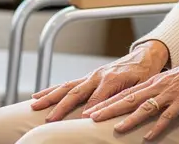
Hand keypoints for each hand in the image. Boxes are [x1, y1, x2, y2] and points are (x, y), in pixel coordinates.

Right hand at [30, 40, 169, 121]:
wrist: (143, 57)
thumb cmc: (144, 74)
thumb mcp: (141, 86)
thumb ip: (126, 97)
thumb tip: (110, 111)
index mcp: (111, 79)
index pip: (97, 99)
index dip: (89, 111)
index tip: (81, 122)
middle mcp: (97, 76)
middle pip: (76, 93)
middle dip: (61, 106)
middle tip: (49, 120)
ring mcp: (90, 76)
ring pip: (66, 87)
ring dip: (50, 96)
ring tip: (34, 105)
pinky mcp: (87, 77)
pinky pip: (67, 84)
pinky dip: (52, 90)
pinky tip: (38, 95)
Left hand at [82, 43, 178, 139]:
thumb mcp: (168, 82)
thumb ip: (155, 92)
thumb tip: (141, 104)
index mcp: (152, 83)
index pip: (125, 93)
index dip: (107, 102)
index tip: (91, 111)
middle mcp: (157, 87)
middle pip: (129, 99)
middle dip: (109, 109)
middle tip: (91, 118)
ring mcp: (169, 94)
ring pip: (145, 107)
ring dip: (130, 118)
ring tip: (116, 128)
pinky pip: (168, 116)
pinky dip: (157, 127)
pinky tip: (148, 136)